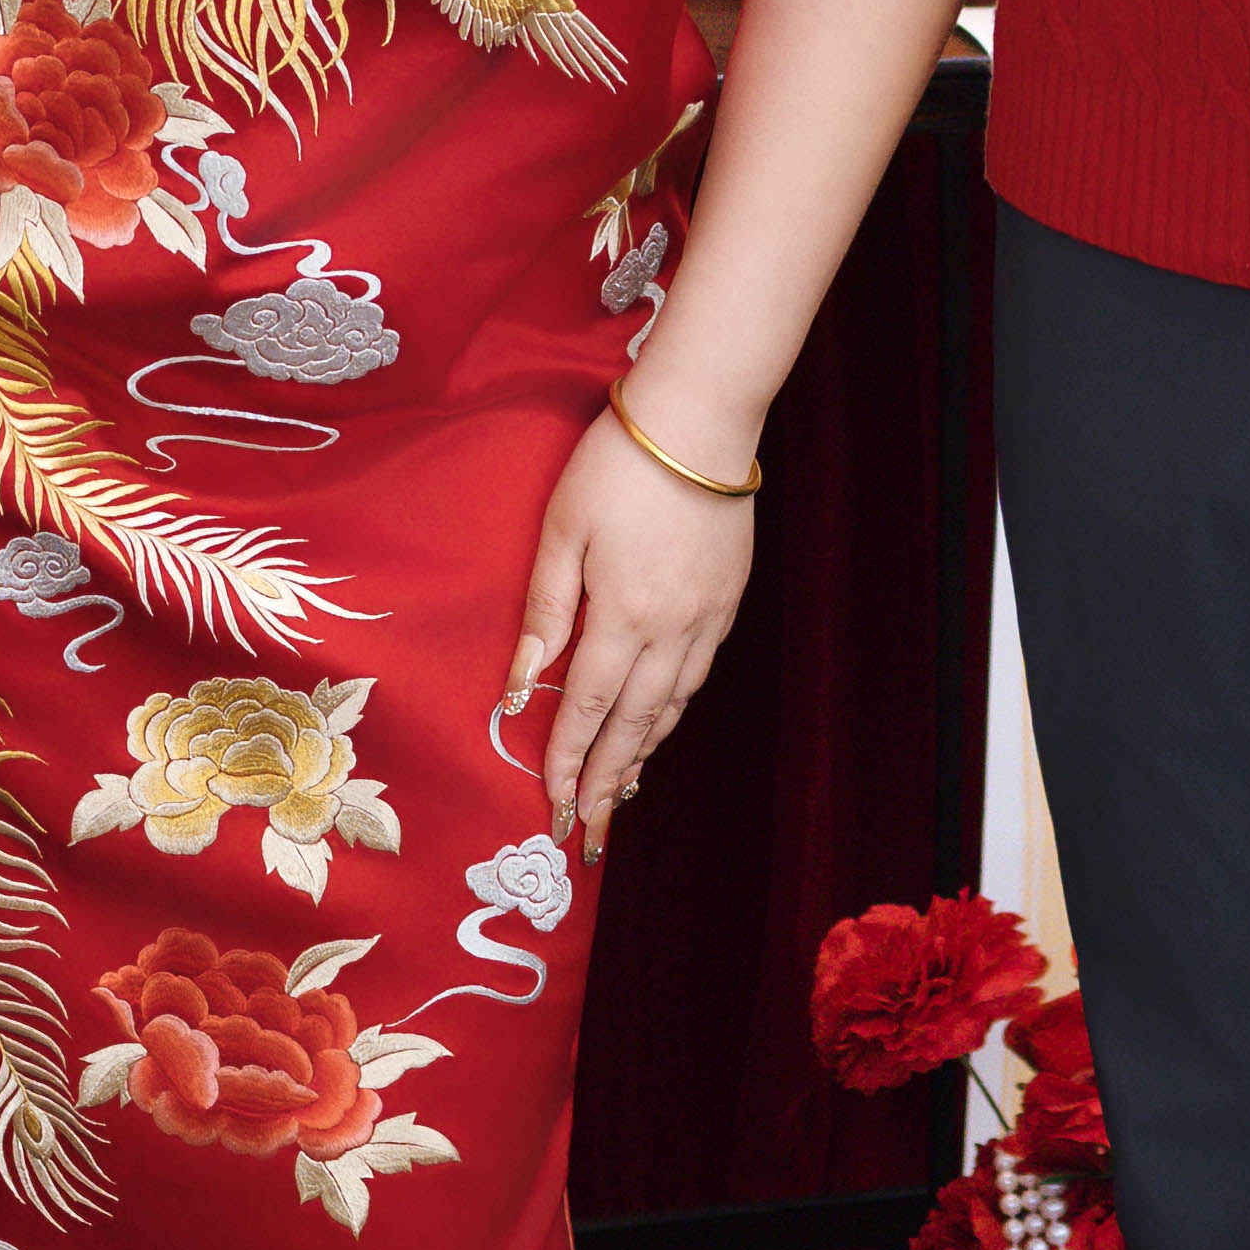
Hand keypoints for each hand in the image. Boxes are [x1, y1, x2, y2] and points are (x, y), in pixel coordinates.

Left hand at [503, 405, 755, 858]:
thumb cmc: (619, 465)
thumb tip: (522, 686)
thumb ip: (545, 611)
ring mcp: (706, 616)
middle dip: (606, 780)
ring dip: (643, 753)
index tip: (551, 805)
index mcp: (624, 614)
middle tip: (586, 830)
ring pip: (672, 705)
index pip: (590, 707)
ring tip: (617, 792)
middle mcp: (671, 628)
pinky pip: (698, 674)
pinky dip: (675, 710)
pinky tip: (661, 724)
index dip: (568, 760)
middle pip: (635, 723)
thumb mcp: (563, 529)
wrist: (700, 420)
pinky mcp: (728, 598)